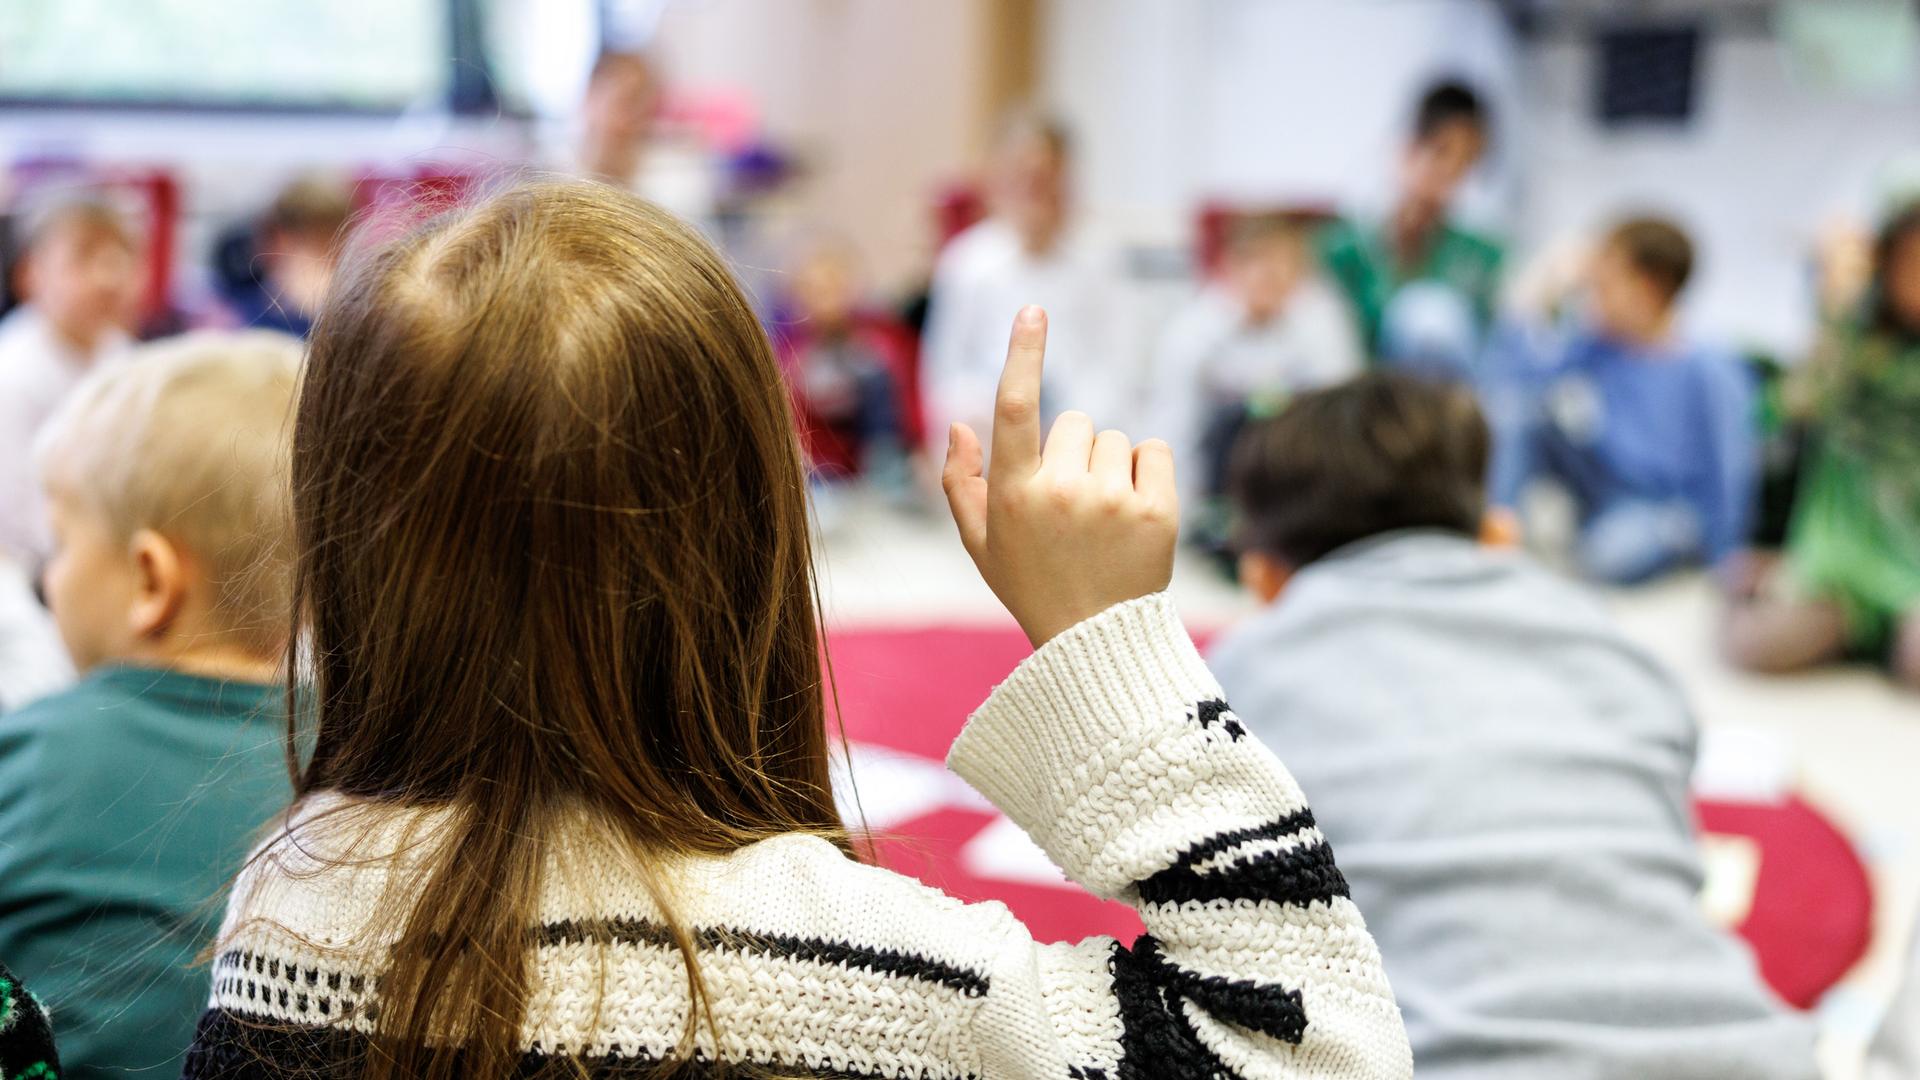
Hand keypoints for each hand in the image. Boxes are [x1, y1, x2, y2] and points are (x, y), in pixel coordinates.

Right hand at [942, 305, 1178, 646]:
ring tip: (1103, 519)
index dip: (1023, 352)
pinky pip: (1155, 451)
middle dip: (1074, 452)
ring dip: (1110, 466)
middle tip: (1072, 506)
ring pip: (1114, 440)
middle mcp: (1062, 491)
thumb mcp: (980, 543)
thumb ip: (960, 481)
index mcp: (1014, 494)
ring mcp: (1112, 500)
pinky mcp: (1158, 510)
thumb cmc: (1032, 585)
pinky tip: (1133, 512)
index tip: (1032, 310)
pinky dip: (1148, 472)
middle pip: (1075, 423)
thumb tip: (960, 421)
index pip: (1015, 406)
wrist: (1096, 643)